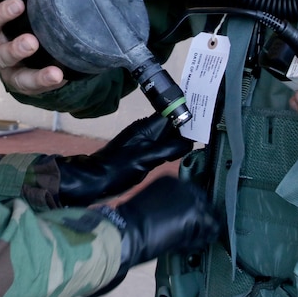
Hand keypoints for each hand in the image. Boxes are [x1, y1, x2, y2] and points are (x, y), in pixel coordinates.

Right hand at [0, 0, 65, 94]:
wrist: (35, 50)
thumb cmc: (30, 21)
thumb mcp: (31, 7)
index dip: (0, 13)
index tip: (18, 4)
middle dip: (14, 48)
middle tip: (32, 41)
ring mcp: (10, 71)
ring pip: (15, 75)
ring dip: (34, 74)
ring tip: (54, 71)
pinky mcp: (24, 86)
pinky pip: (33, 88)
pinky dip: (48, 83)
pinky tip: (61, 77)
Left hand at [56, 114, 192, 205]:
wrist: (93, 181)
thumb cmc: (118, 169)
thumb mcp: (146, 159)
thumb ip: (168, 149)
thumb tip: (188, 142)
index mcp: (146, 128)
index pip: (171, 115)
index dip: (185, 117)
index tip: (203, 121)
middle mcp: (144, 132)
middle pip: (170, 125)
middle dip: (184, 129)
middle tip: (203, 136)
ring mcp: (141, 143)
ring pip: (165, 137)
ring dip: (177, 141)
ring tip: (192, 147)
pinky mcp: (139, 154)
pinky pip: (159, 148)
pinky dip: (168, 151)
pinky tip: (175, 157)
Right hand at [90, 177, 217, 296]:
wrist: (128, 230)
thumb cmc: (133, 223)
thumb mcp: (153, 204)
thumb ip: (170, 206)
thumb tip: (182, 218)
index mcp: (171, 180)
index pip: (194, 195)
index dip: (195, 212)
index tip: (195, 224)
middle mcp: (183, 185)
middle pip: (204, 205)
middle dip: (202, 222)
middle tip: (198, 236)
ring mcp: (191, 198)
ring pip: (208, 218)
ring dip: (202, 232)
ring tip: (190, 243)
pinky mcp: (195, 214)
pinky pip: (207, 230)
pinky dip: (200, 241)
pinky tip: (188, 246)